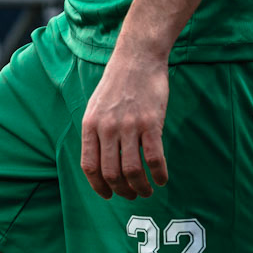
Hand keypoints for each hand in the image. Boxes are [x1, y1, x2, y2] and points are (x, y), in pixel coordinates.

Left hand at [80, 45, 169, 200]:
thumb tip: (101, 161)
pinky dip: (159, 174)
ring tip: (147, 191)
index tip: (108, 195)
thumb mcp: (96, 107)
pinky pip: (154, 158)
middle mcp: (107, 128)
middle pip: (111, 173)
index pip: (90, 166)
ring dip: (141, 187)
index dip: (98, 186)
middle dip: (122, 191)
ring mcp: (129, 126)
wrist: (137, 57)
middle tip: (132, 195)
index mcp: (90, 125)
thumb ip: (96, 132)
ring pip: (132, 170)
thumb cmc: (118, 82)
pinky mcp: (150, 122)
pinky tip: (162, 178)